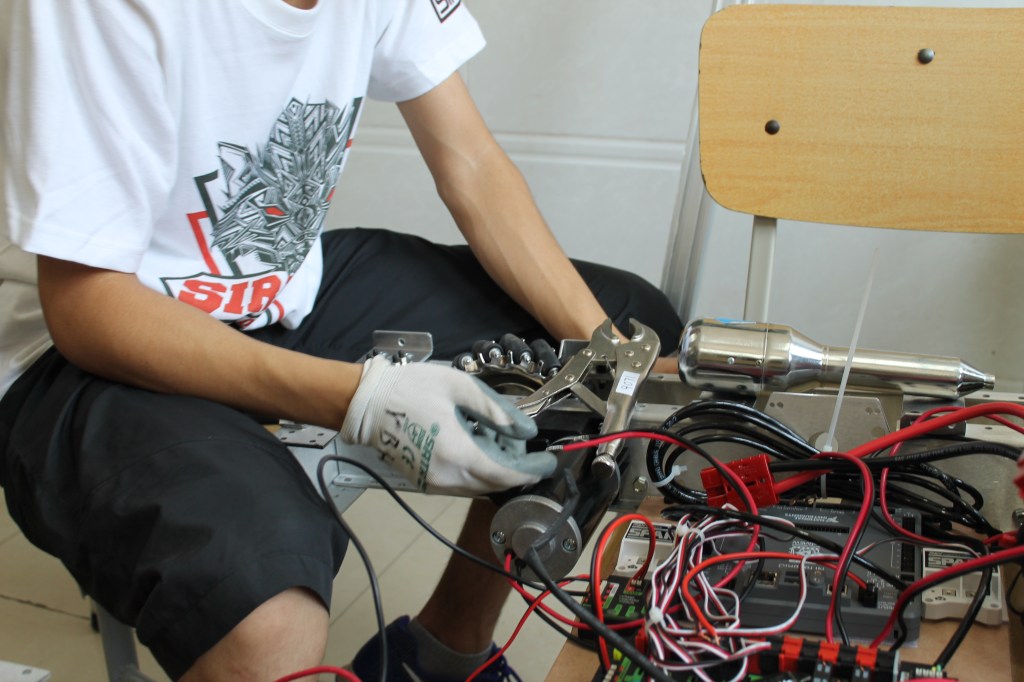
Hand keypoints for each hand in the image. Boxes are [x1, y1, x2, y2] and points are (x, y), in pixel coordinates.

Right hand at [340, 355, 554, 494]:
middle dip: (514, 466)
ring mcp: (433, 483)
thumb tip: (525, 430)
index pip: (506, 474)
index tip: (548, 461)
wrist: (367, 403)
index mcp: (457, 453)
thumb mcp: (460, 387)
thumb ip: (497, 411)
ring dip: (495, 468)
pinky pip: (461, 484)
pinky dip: (476, 469)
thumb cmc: (410, 389)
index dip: (532, 469)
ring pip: (479, 486)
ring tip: (493, 436)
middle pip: (495, 483)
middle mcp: (446, 477)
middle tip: (516, 438)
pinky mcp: (425, 482)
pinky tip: (474, 443)